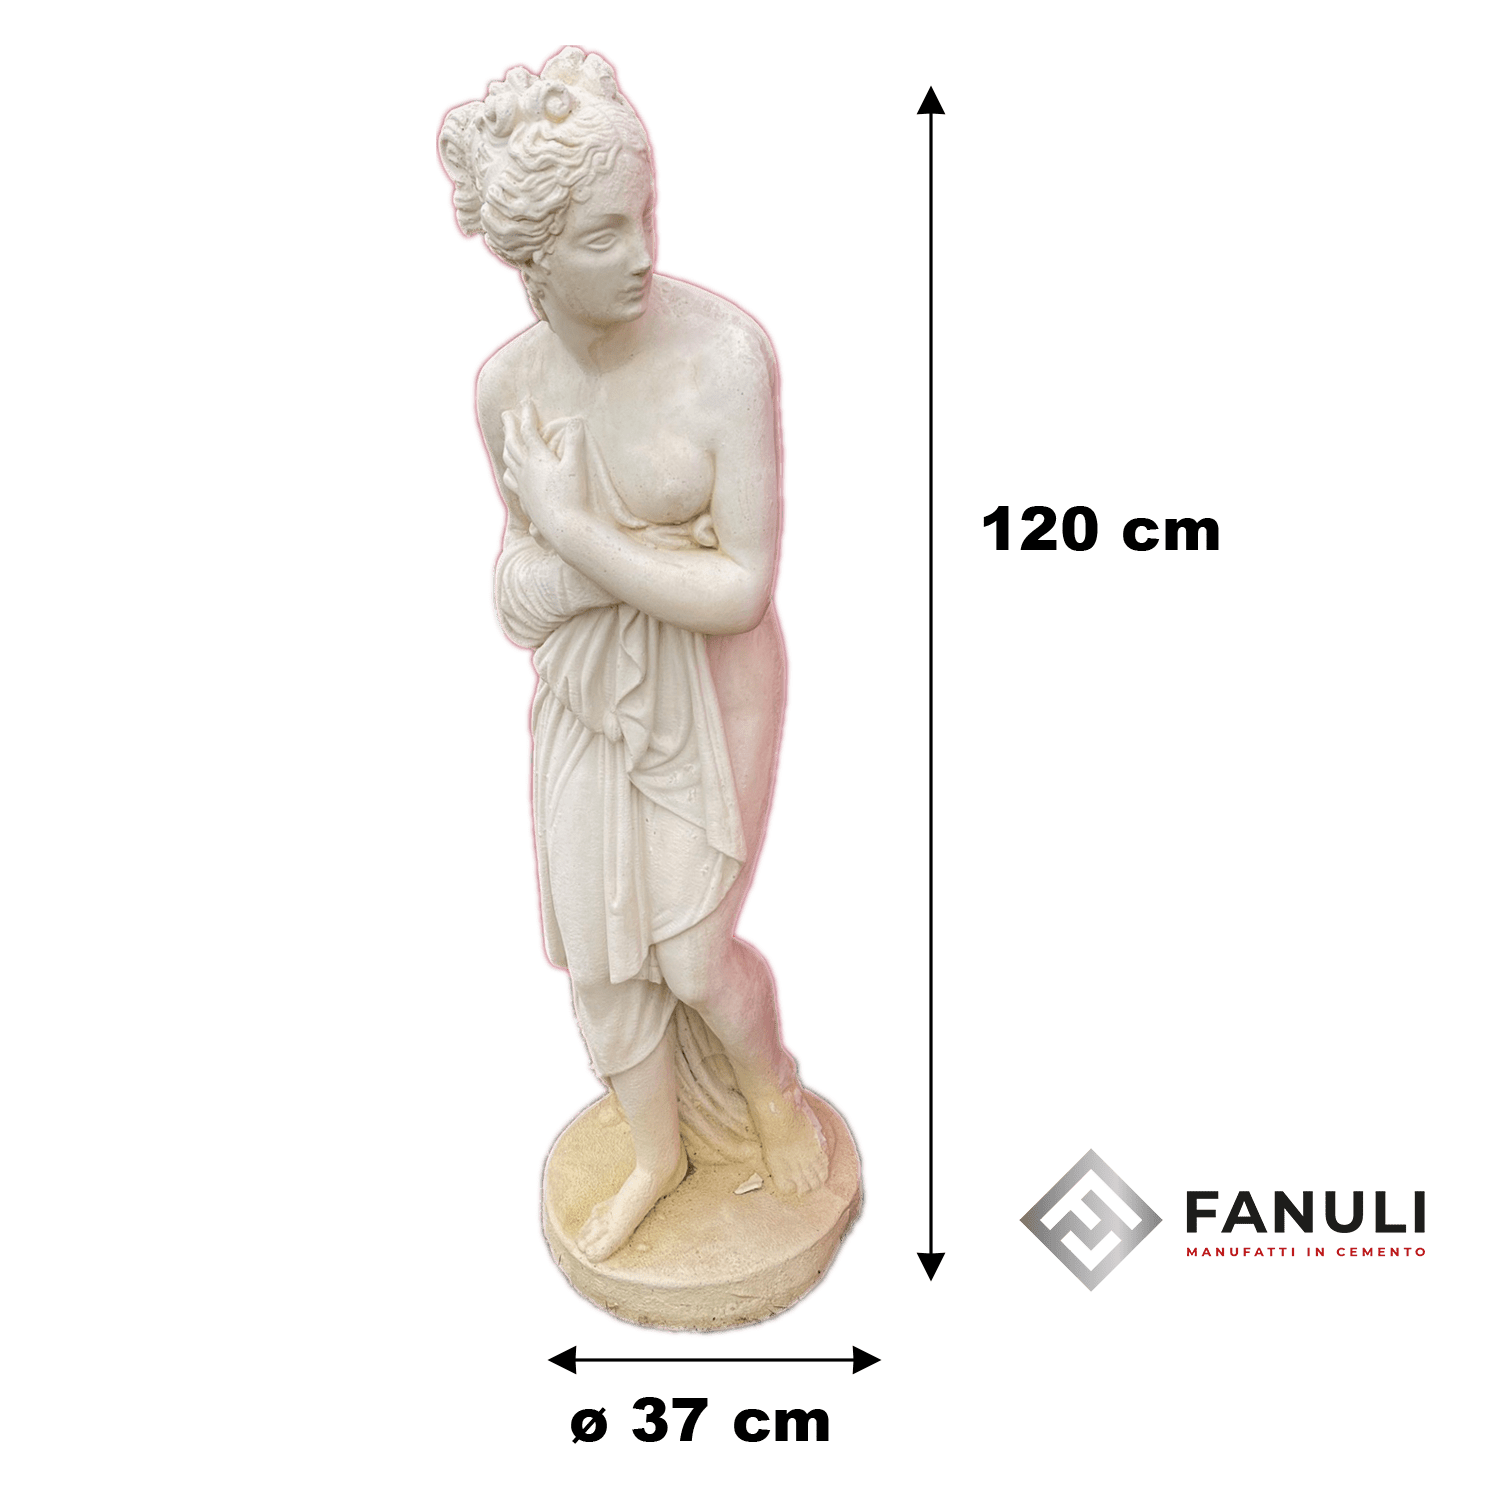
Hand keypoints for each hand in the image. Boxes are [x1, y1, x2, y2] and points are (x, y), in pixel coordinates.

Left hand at [500, 402, 585, 547]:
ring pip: (509, 460)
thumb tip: (576, 420)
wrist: (563, 528)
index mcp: (537, 459)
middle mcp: (525, 470)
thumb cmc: (571, 497)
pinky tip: (510, 472)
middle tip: (505, 414)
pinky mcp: (525, 499)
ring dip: (507, 446)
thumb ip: (575, 442)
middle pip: (512, 443)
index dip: (528, 414)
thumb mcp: (576, 466)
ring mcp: (523, 486)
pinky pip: (512, 480)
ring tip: (506, 439)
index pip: (528, 431)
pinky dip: (509, 470)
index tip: (527, 402)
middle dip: (509, 426)